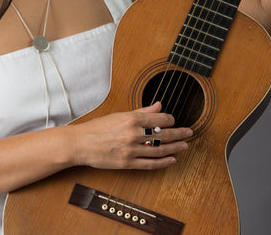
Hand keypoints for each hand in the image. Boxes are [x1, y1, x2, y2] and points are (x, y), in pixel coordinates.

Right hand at [70, 102, 191, 169]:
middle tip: (189, 133)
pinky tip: (172, 159)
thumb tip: (158, 106)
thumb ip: (141, 111)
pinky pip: (150, 164)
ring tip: (184, 146)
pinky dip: (163, 162)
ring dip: (175, 148)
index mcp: (132, 119)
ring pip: (160, 150)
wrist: (81, 144)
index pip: (160, 119)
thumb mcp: (119, 115)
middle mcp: (133, 134)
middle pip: (164, 135)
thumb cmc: (97, 128)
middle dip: (180, 134)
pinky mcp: (128, 163)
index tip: (174, 121)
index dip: (171, 120)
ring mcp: (131, 150)